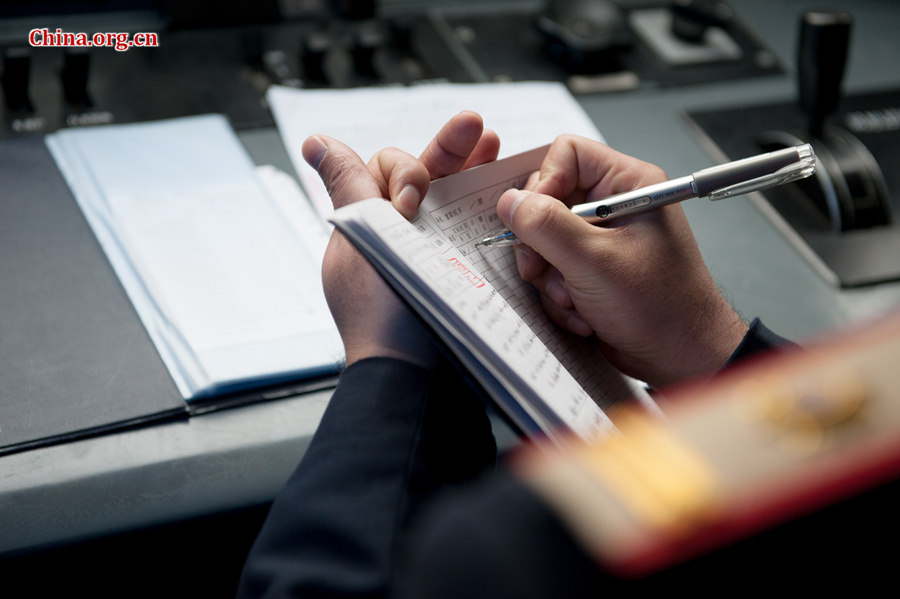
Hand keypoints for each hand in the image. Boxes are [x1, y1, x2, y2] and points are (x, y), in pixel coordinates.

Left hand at [303, 111, 499, 367]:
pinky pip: (473, 232)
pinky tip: (511, 187)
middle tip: (477, 128)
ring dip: (474, 167)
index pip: (386, 170)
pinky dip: (489, 207)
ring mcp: (432, 257)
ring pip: (453, 199)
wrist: (418, 378)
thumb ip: (350, 187)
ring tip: (494, 144)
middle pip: (426, 177)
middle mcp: (400, 237)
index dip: (402, 173)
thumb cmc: (384, 318)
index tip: (409, 203)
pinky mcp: (461, 277)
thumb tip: (315, 142)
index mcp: (369, 227)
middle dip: (450, 149)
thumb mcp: (362, 243)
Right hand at [498, 135, 747, 387]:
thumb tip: (510, 202)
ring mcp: (602, 237)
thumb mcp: (594, 262)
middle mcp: (614, 204)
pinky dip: (559, 295)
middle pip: (547, 199)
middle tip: (545, 269)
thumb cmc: (660, 307)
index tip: (534, 219)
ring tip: (574, 299)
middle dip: (542, 243)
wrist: (679, 357)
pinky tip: (582, 313)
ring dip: (551, 276)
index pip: (567, 154)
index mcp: (628, 184)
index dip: (543, 183)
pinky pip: (553, 268)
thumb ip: (546, 226)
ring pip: (544, 239)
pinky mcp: (592, 267)